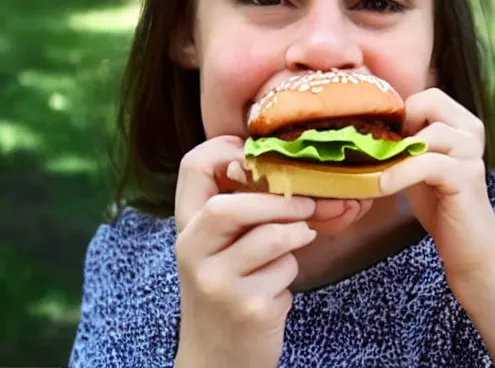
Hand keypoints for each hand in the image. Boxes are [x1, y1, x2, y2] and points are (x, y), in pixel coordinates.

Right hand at [174, 136, 316, 367]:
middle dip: (276, 201)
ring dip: (296, 234)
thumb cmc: (225, 290)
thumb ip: (241, 211)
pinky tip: (278, 285)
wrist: (216, 359)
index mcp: (187, 227)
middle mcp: (193, 251)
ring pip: (269, 237)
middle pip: (229, 206)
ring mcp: (217, 283)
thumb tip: (284, 172)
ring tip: (300, 239)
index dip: (224, 149)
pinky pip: (284, 271)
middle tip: (305, 204)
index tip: (254, 155)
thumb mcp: (220, 247)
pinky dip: (292, 270)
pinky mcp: (248, 308)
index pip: (192, 168)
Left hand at [379, 88, 494, 287]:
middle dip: (400, 127)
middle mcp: (469, 130)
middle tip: (386, 153)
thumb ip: (402, 140)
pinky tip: (384, 186)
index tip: (386, 139)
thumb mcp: (414, 160)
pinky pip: (426, 163)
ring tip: (380, 172)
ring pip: (425, 134)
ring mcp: (471, 151)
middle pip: (427, 102)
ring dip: (396, 154)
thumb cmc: (436, 199)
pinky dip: (400, 174)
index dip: (400, 114)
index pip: (425, 96)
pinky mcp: (467, 174)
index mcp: (459, 122)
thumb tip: (365, 124)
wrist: (465, 241)